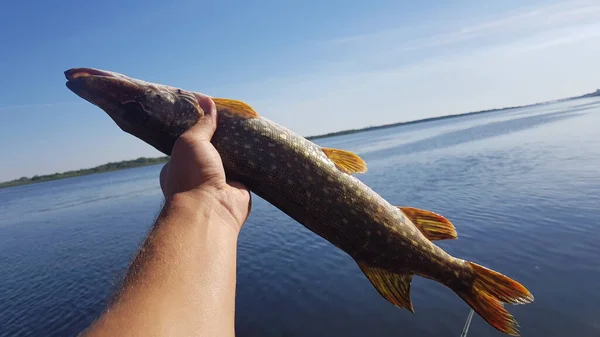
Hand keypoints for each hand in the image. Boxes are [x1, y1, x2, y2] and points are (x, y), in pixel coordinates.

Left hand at [159, 95, 250, 230]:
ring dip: (238, 151)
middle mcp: (197, 177)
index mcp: (178, 167)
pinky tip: (260, 146)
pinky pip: (247, 171)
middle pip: (212, 151)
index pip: (189, 144)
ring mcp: (218, 184)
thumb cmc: (192, 175)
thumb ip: (202, 123)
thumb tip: (206, 100)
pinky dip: (252, 162)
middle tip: (233, 121)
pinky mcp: (239, 190)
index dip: (199, 130)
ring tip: (248, 129)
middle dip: (222, 140)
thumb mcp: (191, 141)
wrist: (211, 208)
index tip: (210, 116)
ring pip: (230, 162)